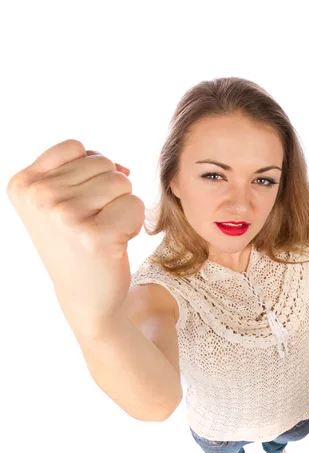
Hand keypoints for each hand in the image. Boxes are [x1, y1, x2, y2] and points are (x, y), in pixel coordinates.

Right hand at [7, 139, 144, 336]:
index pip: (77, 148)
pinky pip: (135, 204)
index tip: (76, 208)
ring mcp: (65, 216)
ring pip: (121, 181)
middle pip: (102, 163)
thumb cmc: (76, 243)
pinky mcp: (95, 236)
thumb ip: (81, 168)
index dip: (88, 175)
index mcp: (23, 184)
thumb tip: (123, 168)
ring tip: (103, 232)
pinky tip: (115, 243)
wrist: (85, 297)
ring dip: (121, 206)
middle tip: (92, 225)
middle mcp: (39, 198)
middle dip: (107, 192)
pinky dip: (134, 223)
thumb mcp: (58, 200)